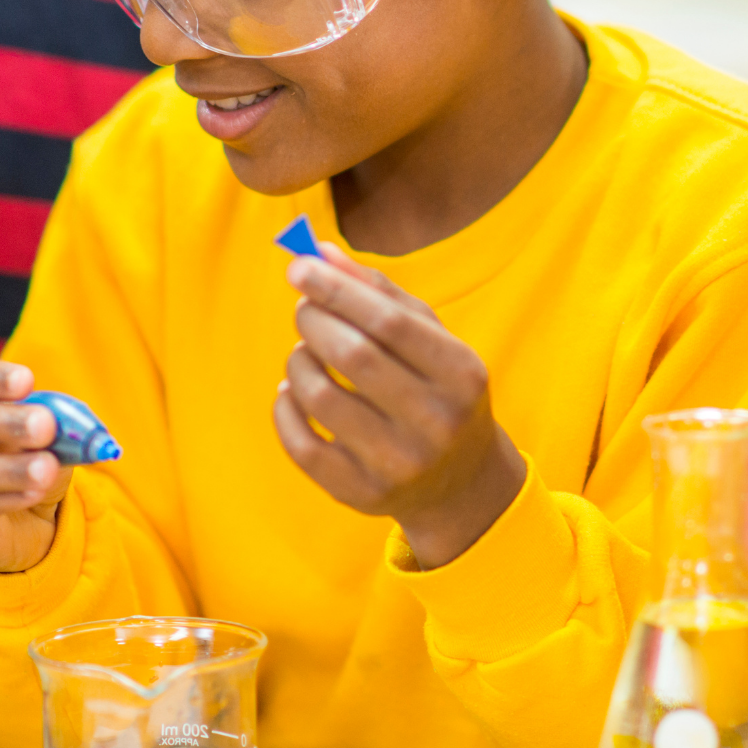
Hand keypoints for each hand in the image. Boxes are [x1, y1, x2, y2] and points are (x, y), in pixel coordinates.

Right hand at [0, 360, 68, 573]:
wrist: (23, 515)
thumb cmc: (23, 452)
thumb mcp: (41, 430)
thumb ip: (51, 420)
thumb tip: (67, 423)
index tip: (26, 381)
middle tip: (43, 425)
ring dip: (1, 468)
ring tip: (45, 467)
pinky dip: (5, 498)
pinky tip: (34, 492)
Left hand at [277, 250, 524, 569]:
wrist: (460, 481)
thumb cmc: (438, 390)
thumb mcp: (430, 338)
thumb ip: (380, 292)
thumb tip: (319, 253)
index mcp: (462, 374)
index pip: (389, 322)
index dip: (337, 289)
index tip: (299, 267)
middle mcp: (436, 423)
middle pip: (353, 356)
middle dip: (314, 320)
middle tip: (303, 309)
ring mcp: (399, 465)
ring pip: (320, 398)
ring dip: (298, 361)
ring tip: (304, 352)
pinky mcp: (362, 494)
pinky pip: (301, 446)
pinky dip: (285, 408)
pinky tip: (293, 392)